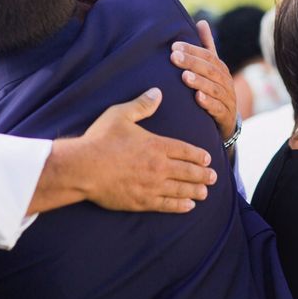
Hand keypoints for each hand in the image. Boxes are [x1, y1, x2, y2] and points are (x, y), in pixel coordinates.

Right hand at [80, 88, 216, 212]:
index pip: (185, 151)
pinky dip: (180, 206)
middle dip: (203, 175)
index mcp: (156, 145)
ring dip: (196, 191)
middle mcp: (159, 167)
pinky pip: (167, 205)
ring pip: (181, 190)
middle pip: (188, 172)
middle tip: (213, 178)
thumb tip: (157, 92)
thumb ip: (141, 105)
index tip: (207, 159)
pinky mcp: (141, 201)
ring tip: (205, 192)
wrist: (83, 168)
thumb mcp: (120, 115)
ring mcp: (151, 186)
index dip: (198, 155)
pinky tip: (188, 206)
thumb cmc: (100, 139)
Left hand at [171, 20, 236, 139]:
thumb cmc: (213, 89)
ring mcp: (227, 99)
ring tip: (185, 76)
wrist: (225, 120)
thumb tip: (202, 21)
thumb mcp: (210, 68)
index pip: (207, 56)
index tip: (174, 46)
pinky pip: (218, 108)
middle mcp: (226, 82)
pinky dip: (209, 103)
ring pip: (214, 88)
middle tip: (174, 57)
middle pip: (210, 70)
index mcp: (220, 69)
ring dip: (199, 81)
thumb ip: (206, 47)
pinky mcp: (225, 116)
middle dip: (192, 63)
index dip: (192, 50)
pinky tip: (198, 98)